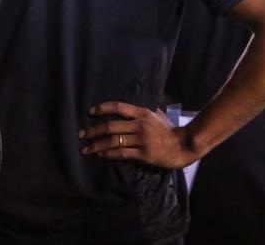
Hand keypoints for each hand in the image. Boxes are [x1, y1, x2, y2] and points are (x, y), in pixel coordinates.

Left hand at [78, 102, 197, 168]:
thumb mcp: (158, 115)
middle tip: (81, 135)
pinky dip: (108, 154)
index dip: (103, 109)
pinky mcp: (143, 154)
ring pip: (113, 141)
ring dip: (97, 145)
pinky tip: (100, 155)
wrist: (183, 145)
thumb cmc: (170, 130)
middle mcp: (139, 124)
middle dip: (93, 131)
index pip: (118, 108)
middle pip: (111, 126)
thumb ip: (145, 111)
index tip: (90, 112)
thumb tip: (134, 109)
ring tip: (85, 149)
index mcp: (142, 113)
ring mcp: (140, 139)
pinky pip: (121, 153)